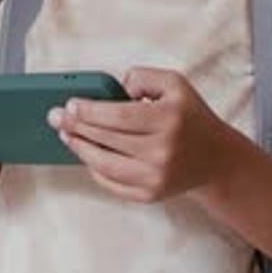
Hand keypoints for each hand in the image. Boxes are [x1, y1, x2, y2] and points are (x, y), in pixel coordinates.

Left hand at [47, 67, 229, 202]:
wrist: (215, 158)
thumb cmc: (189, 115)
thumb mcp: (174, 83)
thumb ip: (141, 77)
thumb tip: (111, 91)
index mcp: (168, 118)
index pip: (118, 116)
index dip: (89, 111)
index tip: (70, 105)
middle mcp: (162, 150)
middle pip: (107, 139)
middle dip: (77, 126)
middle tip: (56, 117)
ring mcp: (155, 177)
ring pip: (104, 164)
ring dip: (80, 149)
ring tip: (66, 135)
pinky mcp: (150, 195)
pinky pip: (112, 183)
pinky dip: (94, 168)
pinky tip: (85, 153)